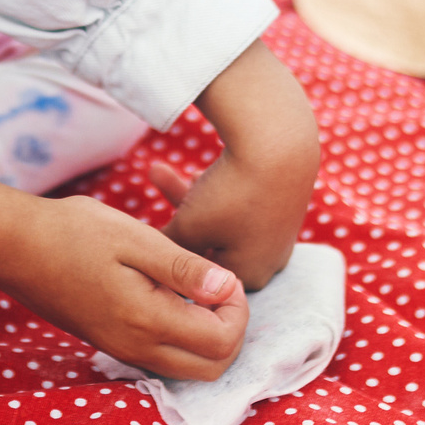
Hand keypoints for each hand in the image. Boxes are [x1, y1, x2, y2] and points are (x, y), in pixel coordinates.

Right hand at [0, 170, 248, 378]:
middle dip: (231, 332)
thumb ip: (183, 268)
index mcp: (148, 320)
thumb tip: (228, 288)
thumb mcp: (134, 237)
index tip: (225, 275)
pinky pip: (162, 358)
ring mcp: (122, 349)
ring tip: (200, 290)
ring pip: (188, 368)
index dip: (238, 311)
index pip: (222, 342)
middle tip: (221, 289)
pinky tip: (172, 297)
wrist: (15, 247)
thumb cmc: (73, 232)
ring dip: (208, 338)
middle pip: (212, 368)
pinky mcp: (111, 343)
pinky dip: (183, 338)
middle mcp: (137, 347)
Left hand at [156, 40, 319, 290]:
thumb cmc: (229, 194)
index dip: (168, 260)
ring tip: (158, 172)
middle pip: (206, 247)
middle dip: (174, 220)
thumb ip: (168, 248)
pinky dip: (214, 191)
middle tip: (149, 195)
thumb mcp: (188, 227)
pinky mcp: (281, 204)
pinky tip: (193, 172)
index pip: (197, 281)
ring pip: (219, 220)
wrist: (279, 144)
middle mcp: (267, 263)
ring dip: (188, 198)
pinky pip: (238, 205)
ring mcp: (277, 234)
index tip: (143, 240)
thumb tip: (148, 259)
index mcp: (246, 279)